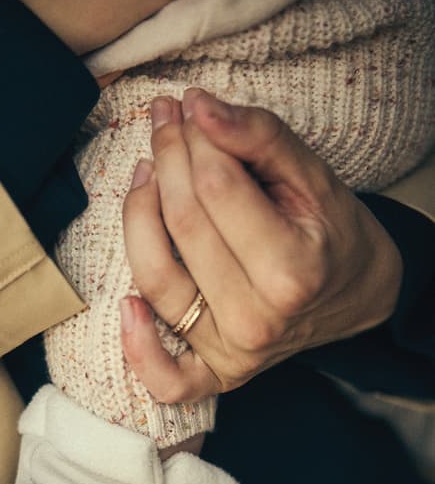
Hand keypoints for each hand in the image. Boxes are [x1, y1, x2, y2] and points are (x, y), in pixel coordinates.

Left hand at [121, 90, 402, 400]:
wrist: (355, 294)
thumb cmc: (331, 233)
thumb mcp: (314, 177)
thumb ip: (260, 137)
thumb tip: (198, 106)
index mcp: (293, 269)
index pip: (216, 188)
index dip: (193, 139)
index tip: (189, 109)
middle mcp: (259, 318)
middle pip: (183, 225)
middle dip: (166, 159)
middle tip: (165, 124)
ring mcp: (234, 352)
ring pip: (156, 278)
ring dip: (136, 216)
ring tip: (145, 174)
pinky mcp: (217, 375)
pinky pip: (166, 378)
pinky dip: (138, 348)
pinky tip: (127, 305)